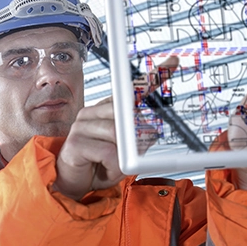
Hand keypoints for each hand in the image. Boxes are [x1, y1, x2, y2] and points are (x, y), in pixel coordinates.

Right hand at [54, 57, 179, 198]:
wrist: (72, 183)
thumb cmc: (99, 166)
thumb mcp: (126, 153)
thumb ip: (138, 141)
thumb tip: (150, 132)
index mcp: (105, 110)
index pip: (129, 90)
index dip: (153, 76)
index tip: (174, 62)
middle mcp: (91, 113)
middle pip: (125, 113)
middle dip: (139, 135)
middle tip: (139, 151)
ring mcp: (81, 126)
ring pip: (118, 135)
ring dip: (125, 157)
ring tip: (117, 166)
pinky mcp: (75, 143)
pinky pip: (109, 153)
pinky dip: (115, 167)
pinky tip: (106, 170)